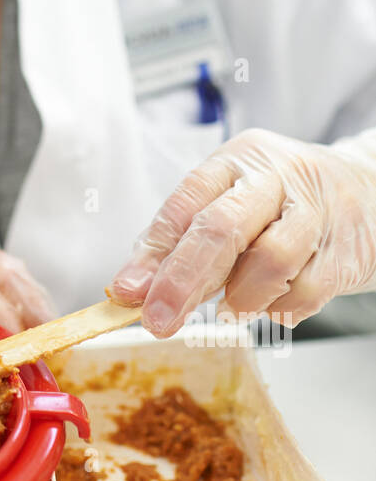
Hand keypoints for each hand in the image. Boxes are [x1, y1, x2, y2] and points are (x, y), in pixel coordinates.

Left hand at [110, 127, 375, 335]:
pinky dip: (278, 310)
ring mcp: (317, 212)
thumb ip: (181, 239)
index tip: (128, 292)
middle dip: (183, 280)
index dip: (153, 252)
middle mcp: (278, 177)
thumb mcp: (231, 200)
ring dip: (240, 298)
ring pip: (269, 261)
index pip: (187, 202)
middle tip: (159, 320)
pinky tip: (273, 303)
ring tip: (231, 308)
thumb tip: (132, 288)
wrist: (372, 189)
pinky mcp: (346, 250)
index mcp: (238, 160)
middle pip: (222, 227)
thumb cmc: (283, 202)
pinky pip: (304, 293)